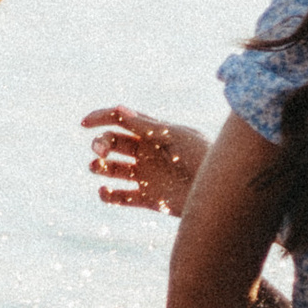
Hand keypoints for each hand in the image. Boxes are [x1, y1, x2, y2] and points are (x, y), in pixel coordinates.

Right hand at [82, 103, 209, 218]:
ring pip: (112, 170)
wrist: (222, 191)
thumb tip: (120, 108)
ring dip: (100, 167)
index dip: (100, 118)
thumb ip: (147, 126)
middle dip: (101, 144)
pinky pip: (121, 198)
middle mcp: (146, 152)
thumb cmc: (204, 156)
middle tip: (101, 151)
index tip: (84, 124)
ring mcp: (146, 175)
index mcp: (152, 132)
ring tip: (100, 168)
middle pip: (112, 143)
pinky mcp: (149, 199)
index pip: (120, 120)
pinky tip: (105, 192)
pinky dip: (108, 196)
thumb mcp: (177, 136)